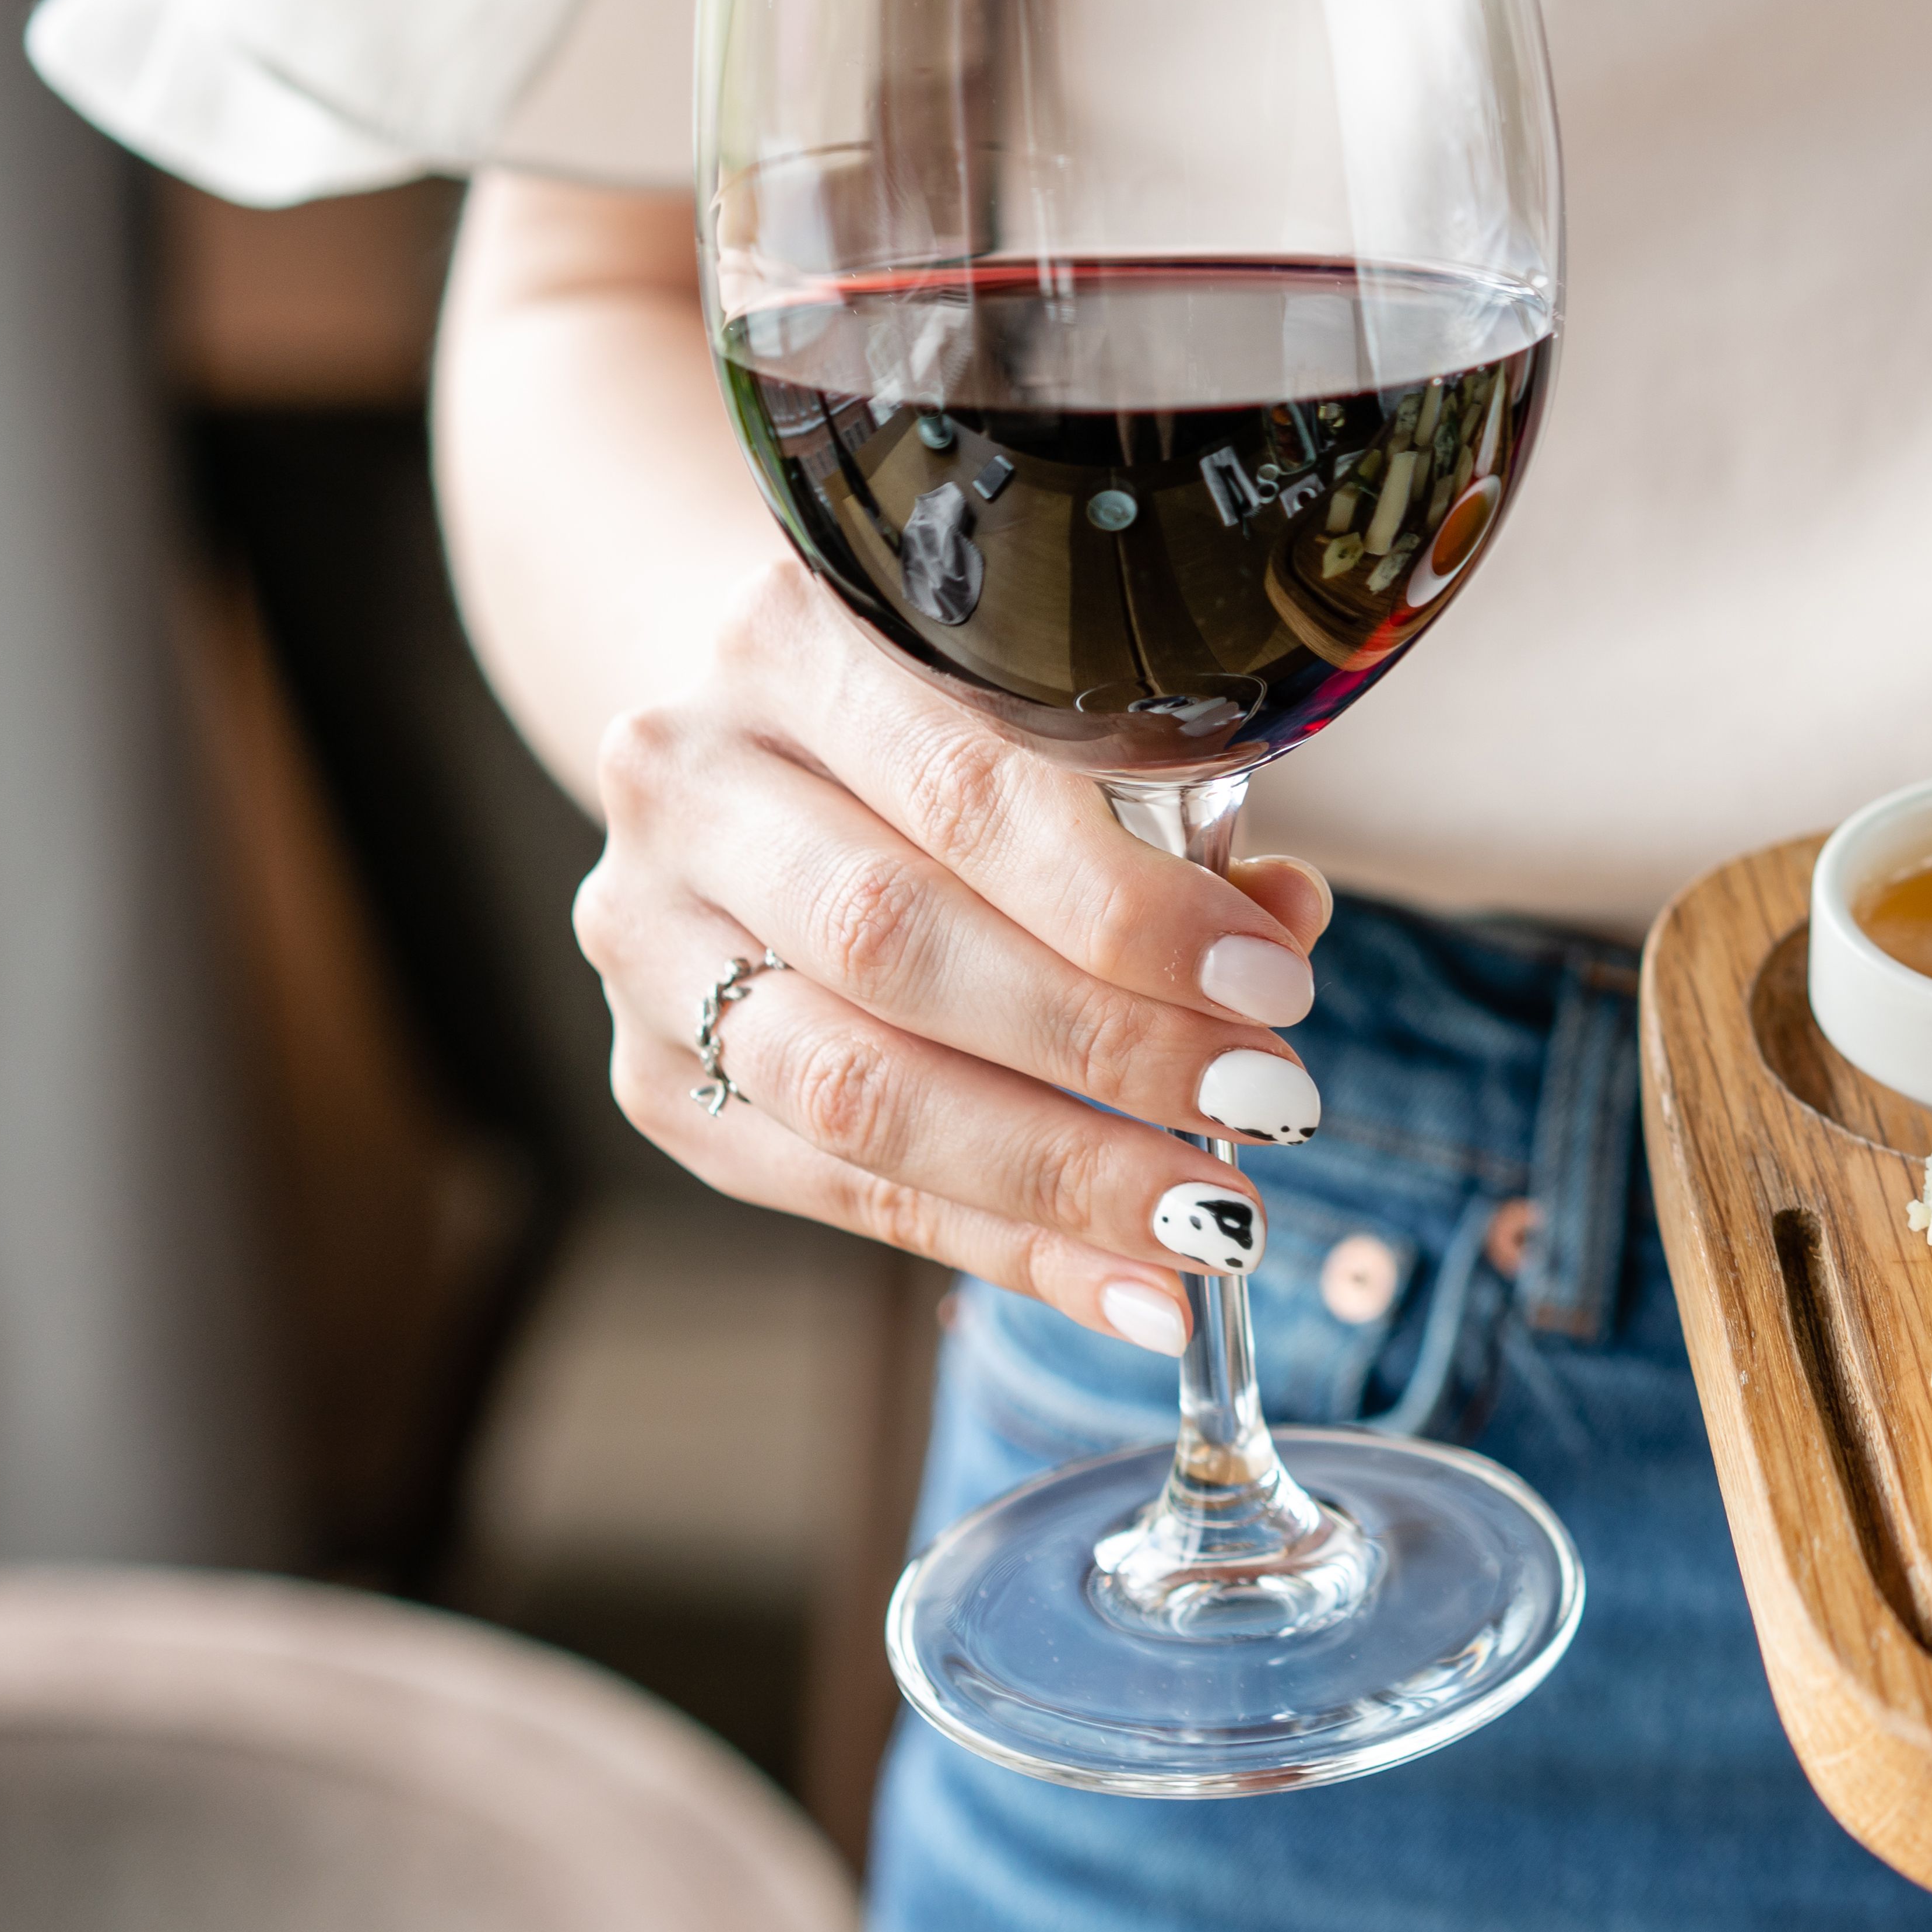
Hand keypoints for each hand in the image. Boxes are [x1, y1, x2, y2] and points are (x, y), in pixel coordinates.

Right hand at [572, 559, 1343, 1351]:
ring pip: (850, 1086)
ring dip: (1055, 1173)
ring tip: (1212, 1221)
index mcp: (793, 640)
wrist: (761, 738)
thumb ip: (1169, 811)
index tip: (1275, 982)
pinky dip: (999, 1246)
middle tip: (1267, 1106)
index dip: (1126, 903)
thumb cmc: (955, 724)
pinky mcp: (653, 1077)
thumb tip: (1285, 923)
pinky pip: (836, 1188)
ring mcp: (645, 937)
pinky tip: (1128, 1291)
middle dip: (1105, 1044)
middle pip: (898, 944)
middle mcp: (688, 781)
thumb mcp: (1052, 715)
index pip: (969, 787)